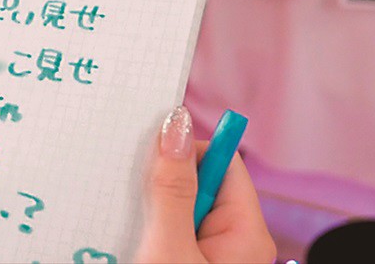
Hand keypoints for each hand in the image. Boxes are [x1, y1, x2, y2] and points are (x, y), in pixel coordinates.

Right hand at [135, 106, 275, 262]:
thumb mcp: (169, 248)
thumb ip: (172, 191)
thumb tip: (177, 125)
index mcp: (246, 232)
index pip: (221, 160)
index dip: (184, 149)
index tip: (146, 143)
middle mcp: (233, 240)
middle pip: (194, 183)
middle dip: (160, 185)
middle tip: (131, 203)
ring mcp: (208, 253)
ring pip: (174, 209)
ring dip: (148, 212)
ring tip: (129, 232)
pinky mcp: (184, 260)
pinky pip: (165, 232)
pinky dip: (144, 231)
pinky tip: (128, 243)